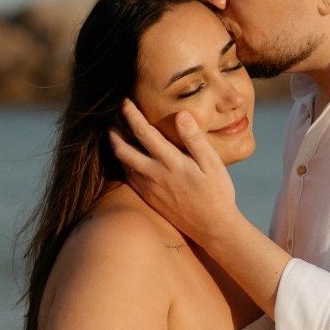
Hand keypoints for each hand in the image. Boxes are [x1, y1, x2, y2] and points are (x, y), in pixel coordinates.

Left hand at [108, 100, 236, 243]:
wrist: (213, 228)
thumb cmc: (217, 193)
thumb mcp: (212, 164)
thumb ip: (195, 139)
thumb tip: (181, 114)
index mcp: (170, 163)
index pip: (143, 133)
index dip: (131, 115)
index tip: (125, 101)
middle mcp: (154, 175)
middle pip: (123, 150)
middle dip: (114, 132)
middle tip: (112, 119)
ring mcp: (149, 189)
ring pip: (123, 165)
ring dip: (117, 148)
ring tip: (117, 135)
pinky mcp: (149, 199)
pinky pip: (129, 178)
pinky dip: (125, 165)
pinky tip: (129, 160)